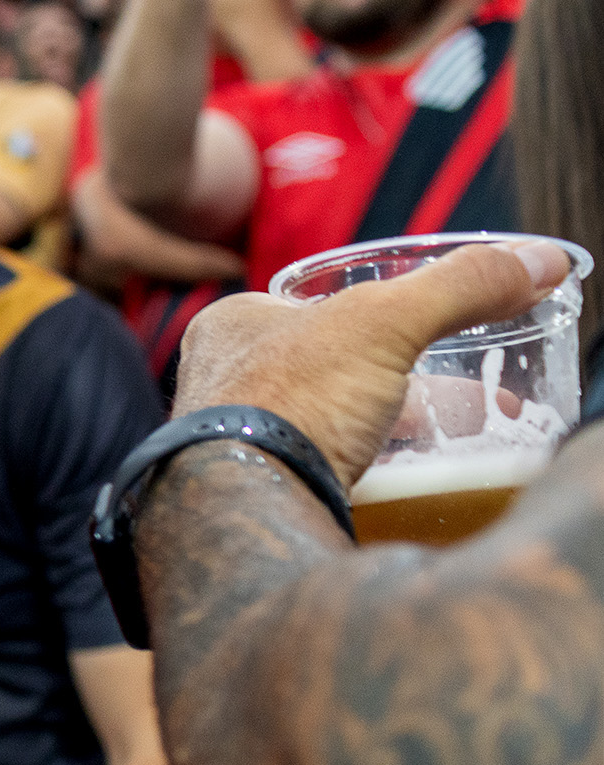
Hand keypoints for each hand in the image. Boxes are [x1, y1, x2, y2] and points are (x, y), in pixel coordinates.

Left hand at [172, 239, 572, 486]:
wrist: (243, 505)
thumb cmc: (289, 401)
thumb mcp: (386, 322)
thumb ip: (461, 287)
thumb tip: (542, 260)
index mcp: (234, 324)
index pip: (318, 307)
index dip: (385, 315)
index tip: (438, 332)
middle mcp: (223, 380)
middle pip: (335, 370)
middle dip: (409, 383)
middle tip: (476, 399)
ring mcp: (234, 441)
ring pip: (334, 424)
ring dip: (399, 430)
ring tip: (465, 440)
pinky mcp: (259, 490)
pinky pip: (328, 474)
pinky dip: (379, 474)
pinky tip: (416, 483)